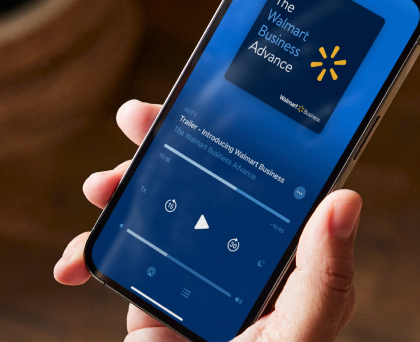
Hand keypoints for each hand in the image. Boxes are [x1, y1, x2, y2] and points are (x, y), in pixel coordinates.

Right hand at [54, 100, 361, 341]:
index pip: (257, 171)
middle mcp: (231, 246)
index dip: (231, 131)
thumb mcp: (303, 330)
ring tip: (100, 187)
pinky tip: (74, 262)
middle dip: (161, 144)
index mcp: (276, 244)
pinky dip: (87, 253)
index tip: (204, 100)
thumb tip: (345, 200)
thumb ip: (324, 274)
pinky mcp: (150, 292)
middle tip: (135, 118)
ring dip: (118, 187)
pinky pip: (114, 257)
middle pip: (196, 177)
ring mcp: (188, 266)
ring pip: (150, 206)